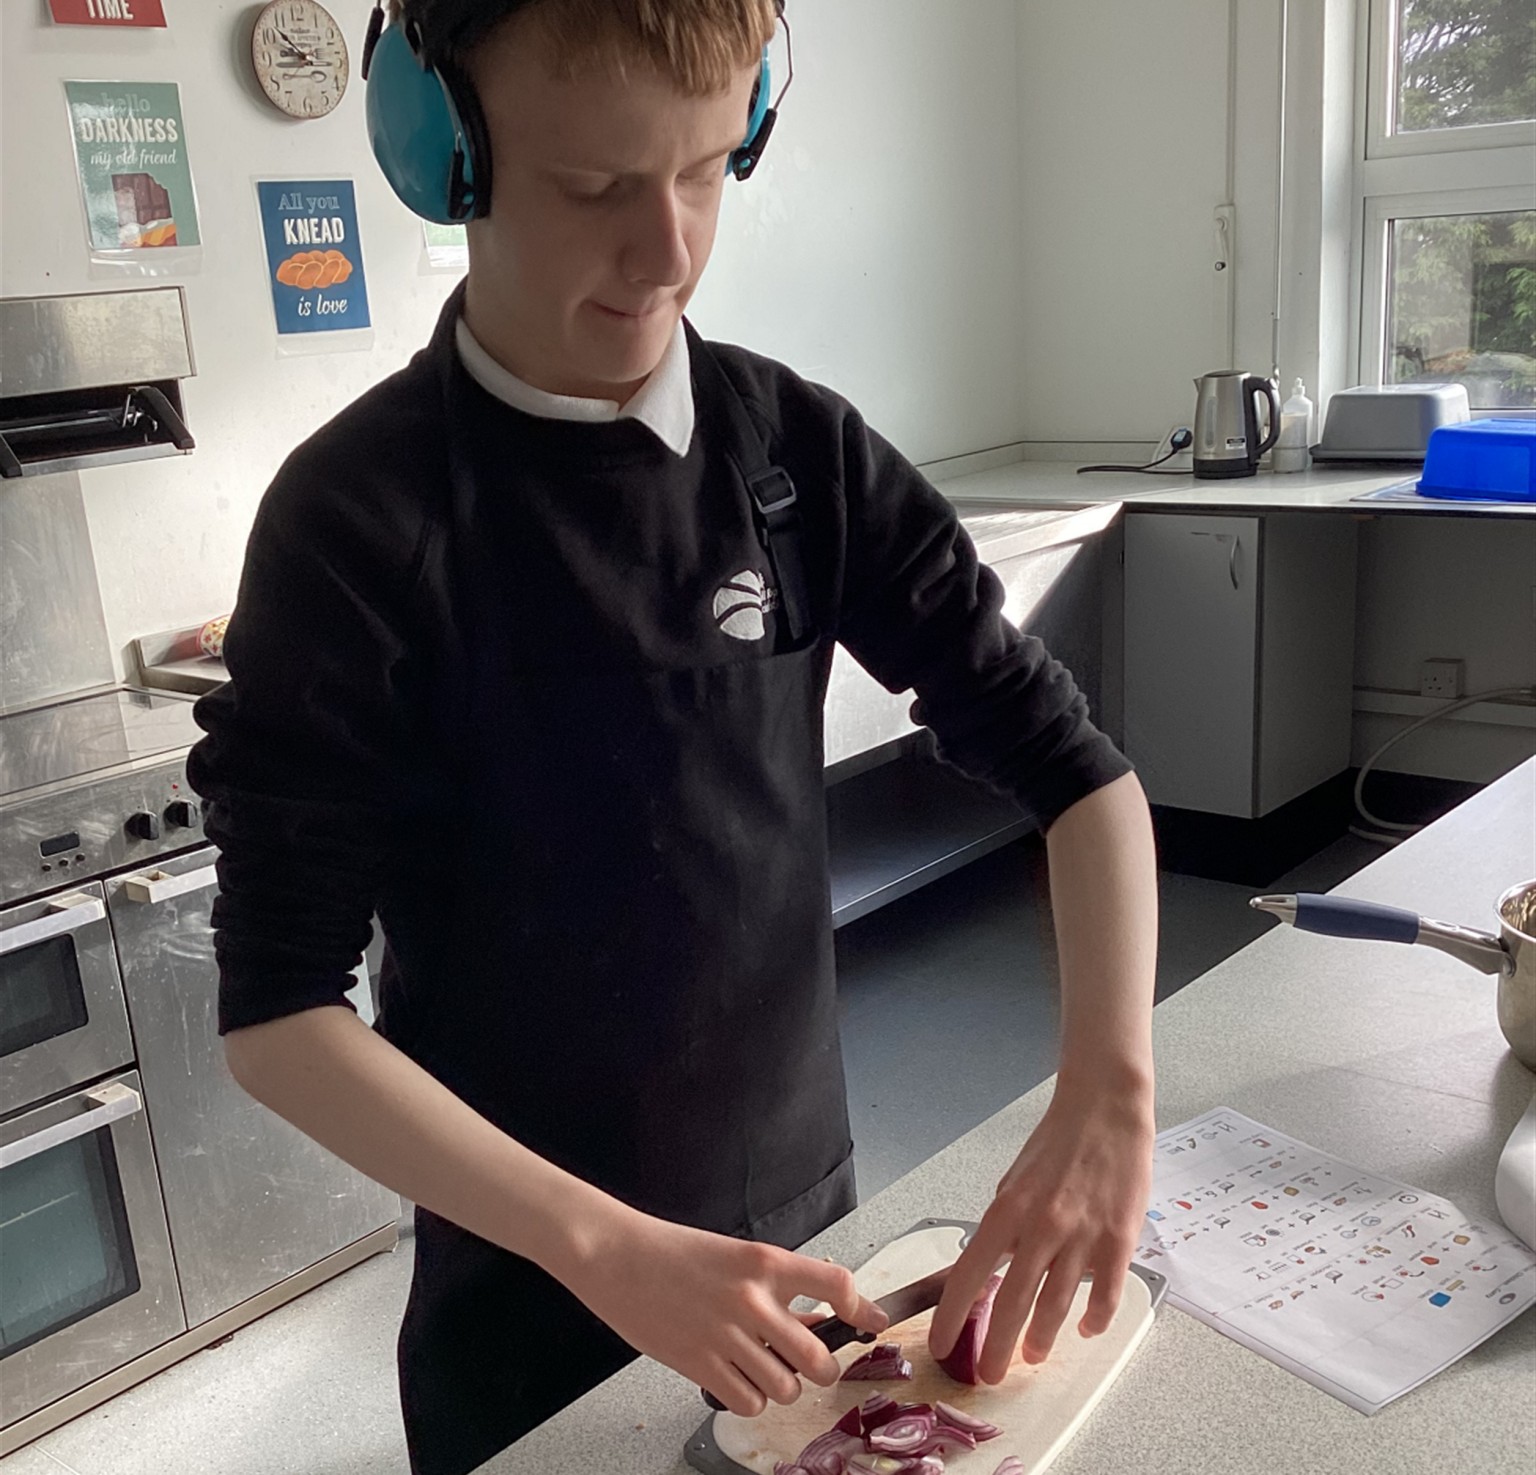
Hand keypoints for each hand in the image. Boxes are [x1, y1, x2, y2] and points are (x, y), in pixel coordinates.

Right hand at [563, 1209, 888, 1416]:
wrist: (617, 1255)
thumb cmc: (671, 1250)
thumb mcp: (733, 1254)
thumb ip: (773, 1284)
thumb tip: (810, 1314)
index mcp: (764, 1262)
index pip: (837, 1286)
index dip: (863, 1309)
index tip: (872, 1321)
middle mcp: (752, 1300)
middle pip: (819, 1359)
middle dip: (820, 1368)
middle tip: (810, 1363)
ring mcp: (726, 1336)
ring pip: (786, 1389)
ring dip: (782, 1385)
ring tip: (764, 1368)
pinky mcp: (698, 1364)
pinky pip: (749, 1401)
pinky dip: (750, 1398)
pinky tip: (738, 1379)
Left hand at [928, 1078, 1153, 1381]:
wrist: (1105, 1110)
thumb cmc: (1057, 1142)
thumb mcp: (1014, 1180)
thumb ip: (1004, 1225)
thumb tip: (989, 1265)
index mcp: (1007, 1210)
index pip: (970, 1275)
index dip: (953, 1316)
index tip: (942, 1344)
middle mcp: (1041, 1227)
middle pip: (1013, 1303)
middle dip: (998, 1347)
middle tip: (990, 1374)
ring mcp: (1082, 1236)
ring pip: (1057, 1306)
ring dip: (1042, 1339)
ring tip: (1033, 1357)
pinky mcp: (1119, 1240)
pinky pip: (1104, 1294)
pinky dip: (1094, 1319)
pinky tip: (1085, 1329)